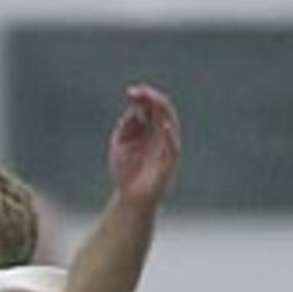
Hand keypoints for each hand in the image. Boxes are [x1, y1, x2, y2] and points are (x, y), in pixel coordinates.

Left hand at [108, 85, 180, 208]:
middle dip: (152, 98)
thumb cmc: (125, 172)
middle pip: (162, 110)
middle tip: (138, 92)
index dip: (143, 97)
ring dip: (161, 111)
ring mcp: (166, 148)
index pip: (152, 106)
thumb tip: (135, 109)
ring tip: (152, 100)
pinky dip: (169, 136)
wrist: (129, 199)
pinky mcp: (169, 163)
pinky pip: (173, 147)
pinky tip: (163, 125)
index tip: (130, 92)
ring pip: (171, 123)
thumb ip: (125, 126)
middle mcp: (161, 135)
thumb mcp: (119, 144)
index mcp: (150, 130)